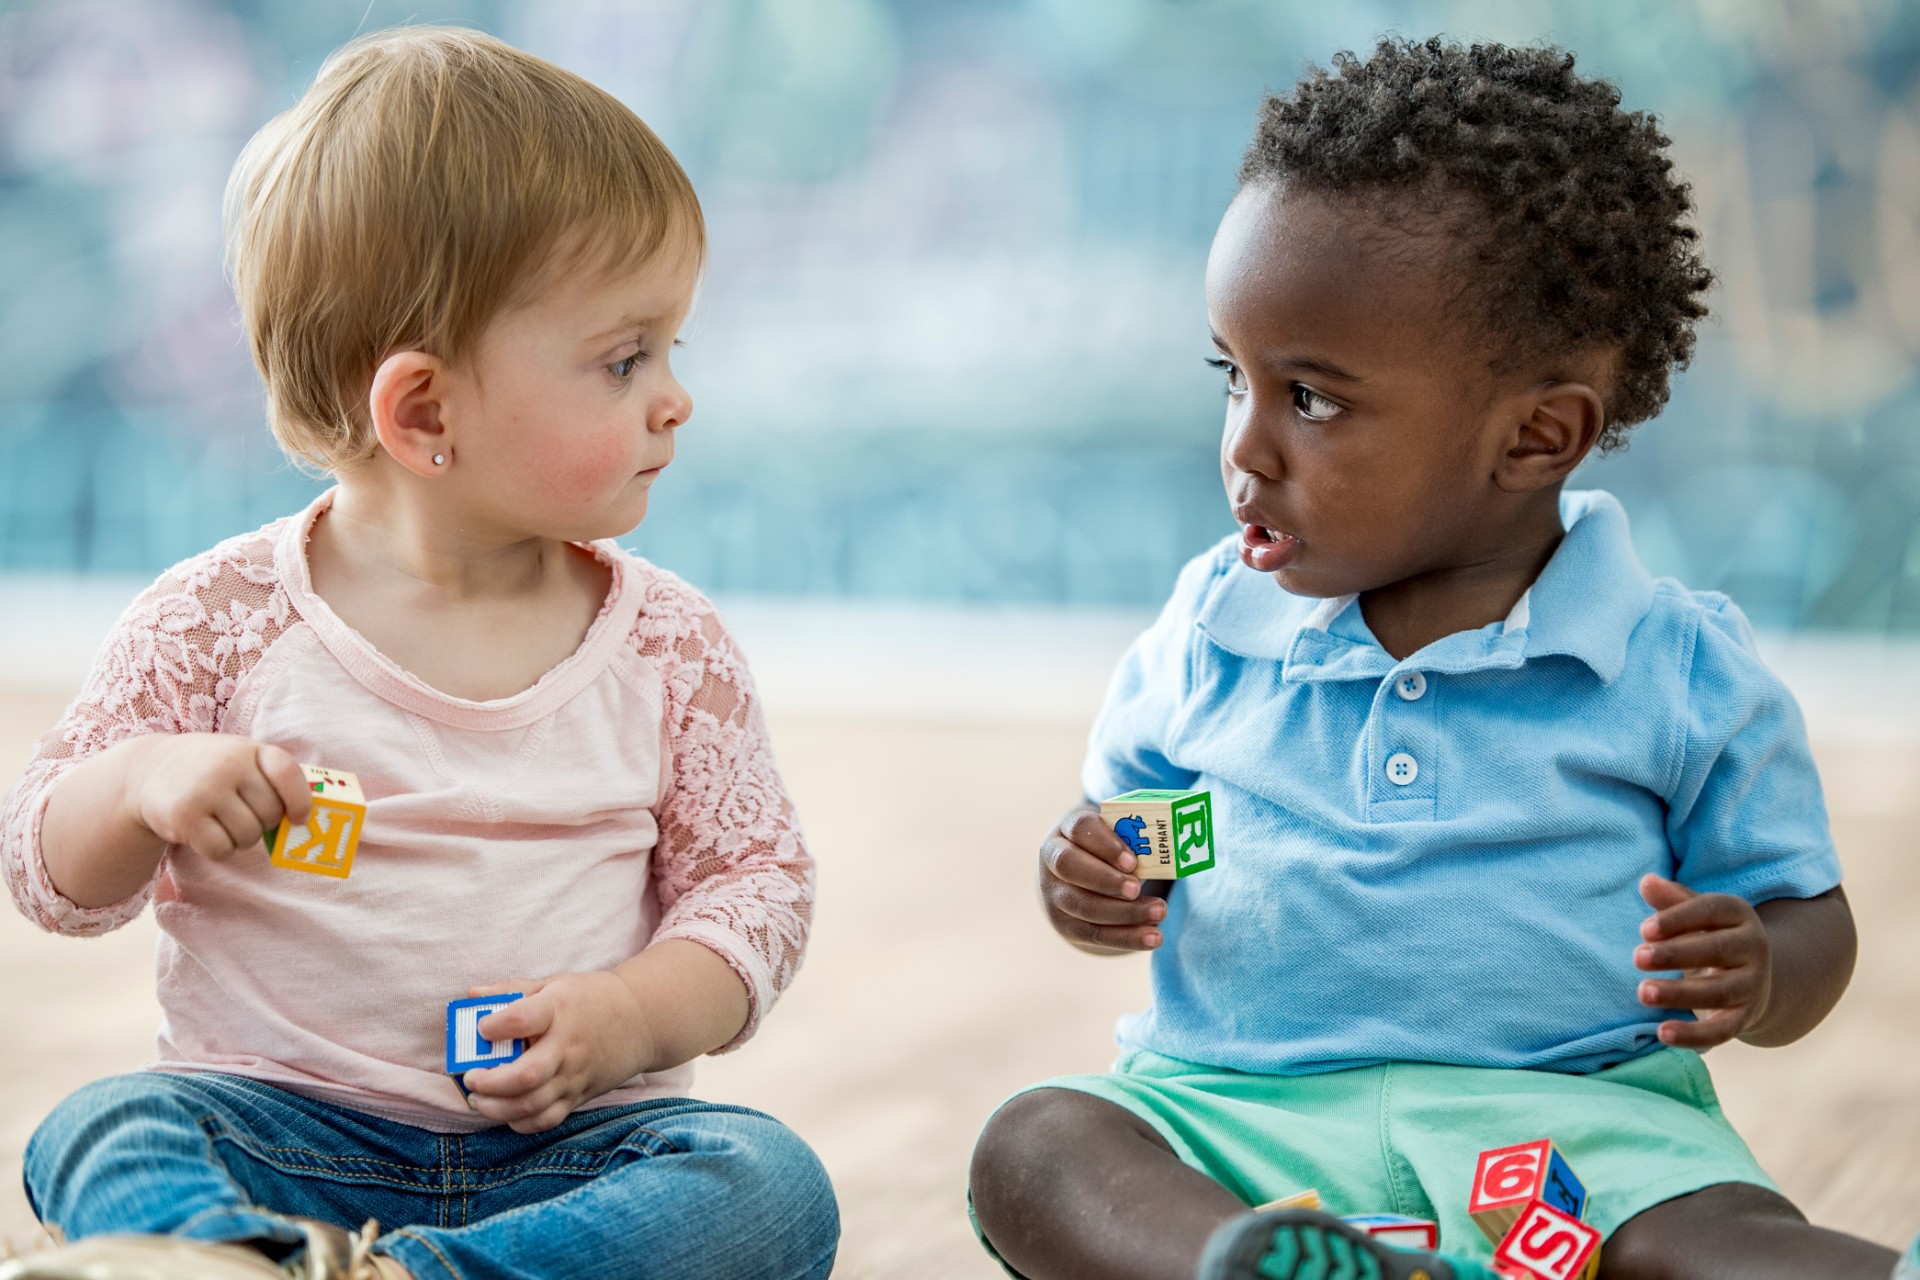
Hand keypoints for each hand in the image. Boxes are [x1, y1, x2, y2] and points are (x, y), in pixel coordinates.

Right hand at [125, 733, 311, 861]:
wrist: (147, 770)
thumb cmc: (210, 769)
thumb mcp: (240, 757)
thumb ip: (271, 779)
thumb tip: (305, 820)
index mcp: (249, 750)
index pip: (287, 773)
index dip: (300, 800)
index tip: (298, 818)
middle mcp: (228, 766)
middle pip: (270, 814)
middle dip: (262, 823)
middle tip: (242, 814)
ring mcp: (205, 791)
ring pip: (248, 835)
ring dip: (240, 838)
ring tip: (220, 821)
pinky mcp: (184, 818)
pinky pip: (221, 849)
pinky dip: (219, 850)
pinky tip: (205, 833)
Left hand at [462, 971, 657, 1133]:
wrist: (641, 1020)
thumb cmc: (589, 999)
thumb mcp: (554, 983)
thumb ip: (511, 990)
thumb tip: (470, 996)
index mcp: (559, 1009)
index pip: (523, 1019)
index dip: (496, 1026)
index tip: (481, 1028)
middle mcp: (567, 1046)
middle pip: (527, 1075)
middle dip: (491, 1082)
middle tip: (470, 1078)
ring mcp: (574, 1075)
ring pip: (533, 1104)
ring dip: (498, 1108)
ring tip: (478, 1099)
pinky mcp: (579, 1095)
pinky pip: (547, 1120)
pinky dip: (521, 1123)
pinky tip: (505, 1112)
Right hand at [1038, 802, 1166, 953]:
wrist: (1075, 879)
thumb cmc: (1106, 851)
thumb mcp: (1113, 837)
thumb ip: (1133, 841)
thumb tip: (1170, 852)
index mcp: (1065, 830)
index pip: (1079, 828)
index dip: (1105, 843)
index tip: (1132, 860)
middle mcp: (1052, 860)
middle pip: (1070, 866)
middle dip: (1106, 879)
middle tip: (1138, 888)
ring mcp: (1054, 895)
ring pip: (1083, 906)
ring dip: (1124, 913)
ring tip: (1159, 912)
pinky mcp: (1066, 924)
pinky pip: (1095, 934)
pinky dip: (1127, 937)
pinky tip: (1153, 937)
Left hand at [1634, 874, 1772, 1049]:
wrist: (1754, 976)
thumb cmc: (1710, 935)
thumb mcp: (1696, 914)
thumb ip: (1672, 900)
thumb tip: (1646, 882)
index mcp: (1738, 915)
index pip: (1710, 911)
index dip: (1677, 919)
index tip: (1643, 930)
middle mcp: (1752, 948)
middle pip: (1715, 950)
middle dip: (1675, 954)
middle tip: (1636, 957)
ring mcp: (1752, 985)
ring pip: (1718, 991)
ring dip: (1679, 994)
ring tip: (1642, 992)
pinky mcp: (1744, 1017)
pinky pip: (1722, 1030)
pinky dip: (1694, 1035)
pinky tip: (1662, 1033)